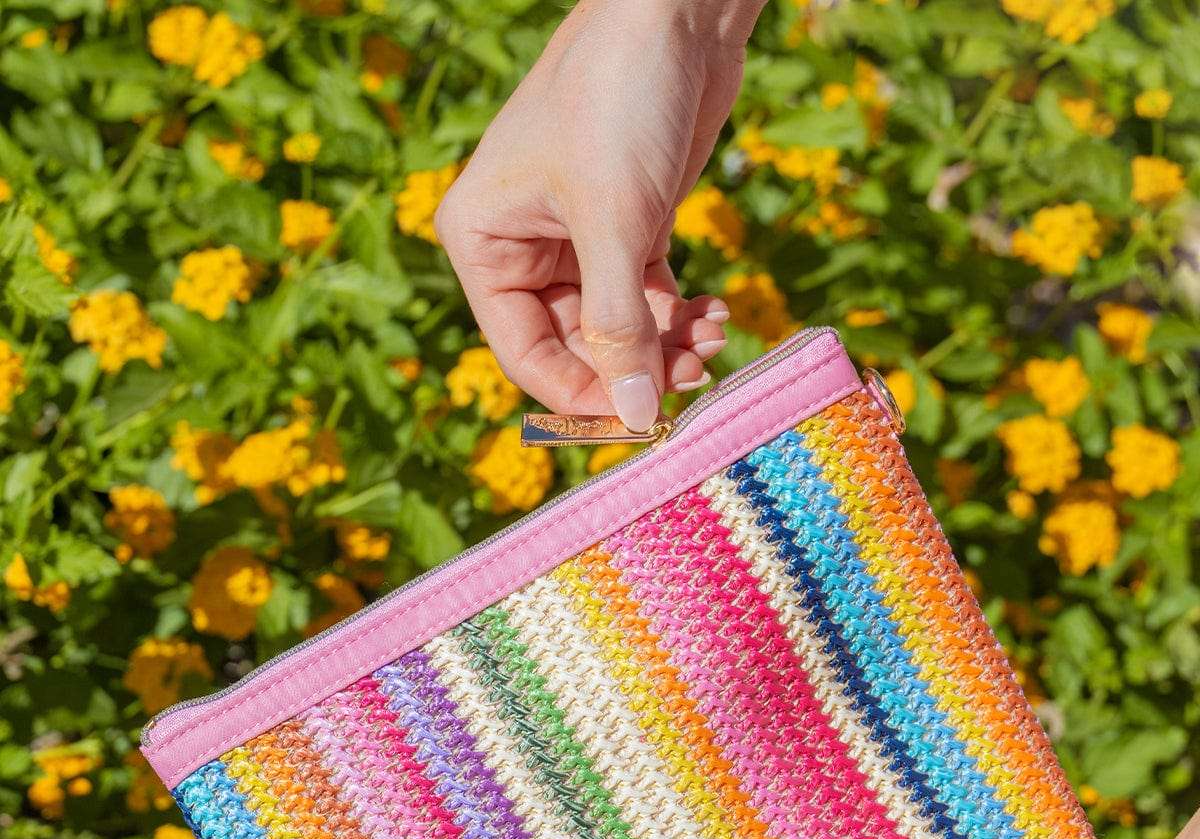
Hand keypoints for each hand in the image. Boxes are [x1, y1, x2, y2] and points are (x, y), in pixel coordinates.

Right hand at [436, 0, 765, 429]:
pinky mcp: (627, 228)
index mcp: (483, 242)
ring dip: (667, 348)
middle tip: (697, 378)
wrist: (676, 11)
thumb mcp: (615, 225)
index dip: (582, 397)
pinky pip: (646, 301)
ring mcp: (576, 241)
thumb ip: (620, 330)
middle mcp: (521, 248)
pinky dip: (680, 319)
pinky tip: (717, 316)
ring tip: (717, 339)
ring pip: (617, 330)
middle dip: (636, 369)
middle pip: (575, 349)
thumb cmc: (620, 100)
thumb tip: (635, 417)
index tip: (641, 423)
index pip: (524, 354)